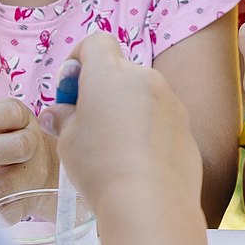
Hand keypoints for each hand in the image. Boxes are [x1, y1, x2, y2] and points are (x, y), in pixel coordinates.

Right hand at [44, 33, 202, 218]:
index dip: (79, 60)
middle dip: (102, 90)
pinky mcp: (186, 125)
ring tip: (113, 149)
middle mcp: (145, 78)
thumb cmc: (101, 167)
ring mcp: (171, 100)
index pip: (96, 42)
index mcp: (111, 73)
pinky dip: (147, 130)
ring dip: (126, 110)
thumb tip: (58, 113)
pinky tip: (137, 162)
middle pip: (120, 71)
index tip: (71, 91)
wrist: (152, 202)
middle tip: (87, 124)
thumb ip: (64, 118)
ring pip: (142, 95)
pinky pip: (160, 118)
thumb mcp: (67, 141)